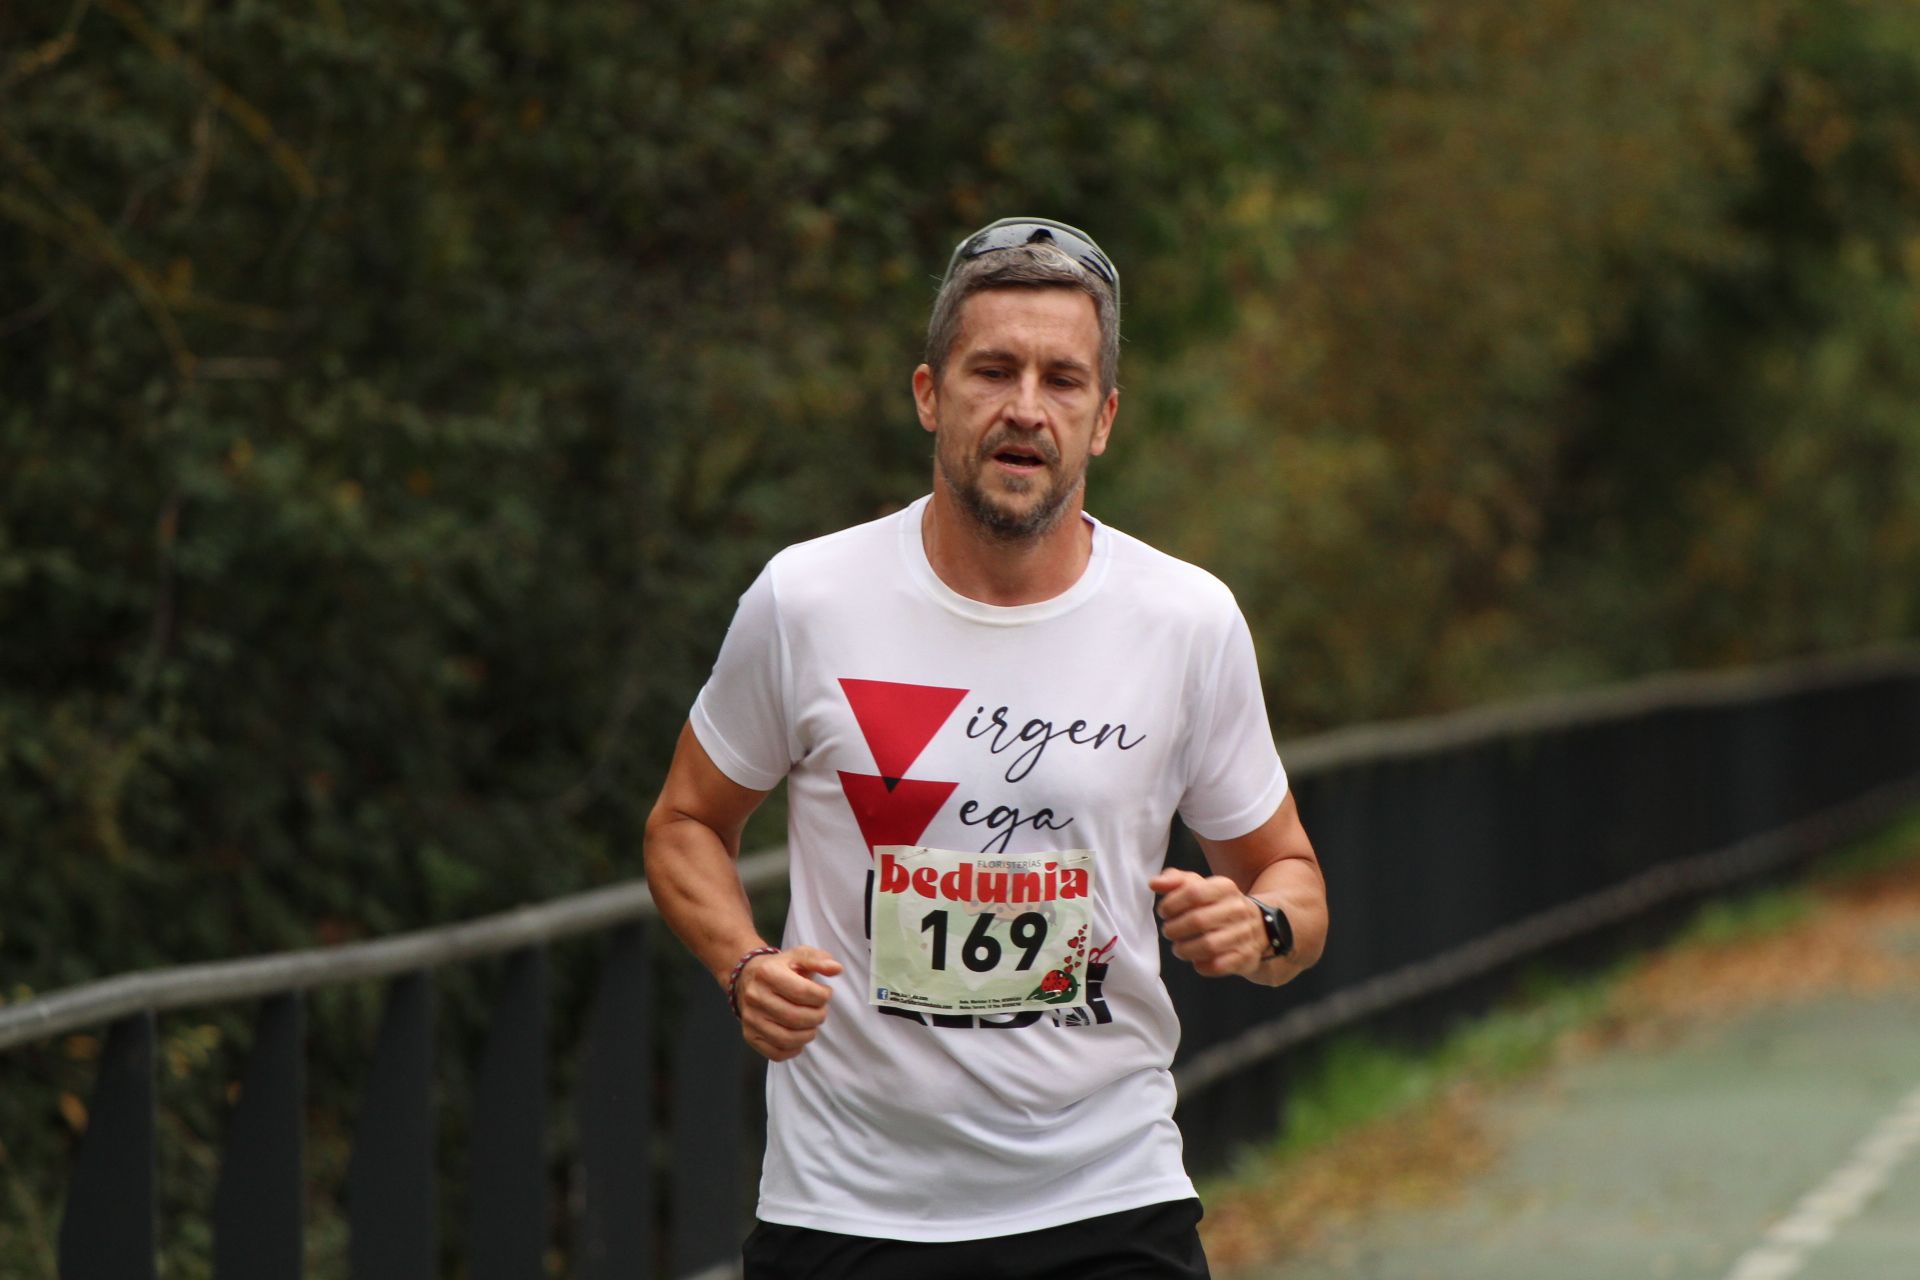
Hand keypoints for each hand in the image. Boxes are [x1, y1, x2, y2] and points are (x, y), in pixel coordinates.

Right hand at [734, 945, 842, 1061]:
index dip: (822, 996)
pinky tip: (799, 1038)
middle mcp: (755, 996)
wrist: (746, 977)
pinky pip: (775, 1053)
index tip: (826, 994)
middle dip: (817, 1017)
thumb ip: (819, 960)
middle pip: (796, 1017)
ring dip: (808, 1035)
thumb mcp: (798, 956)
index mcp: (768, 973)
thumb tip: (837, 968)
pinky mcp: (749, 1035)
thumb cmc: (778, 967)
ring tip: (812, 1024)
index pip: (802, 992)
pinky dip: (793, 1050)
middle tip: (821, 1011)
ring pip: (787, 1038)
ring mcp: (751, 1018)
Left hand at [1149, 868, 1267, 977]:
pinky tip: (1196, 960)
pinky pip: (1218, 965)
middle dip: (1174, 929)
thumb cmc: (1219, 906)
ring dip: (1185, 949)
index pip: (1193, 892)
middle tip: (1168, 932)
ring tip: (1178, 948)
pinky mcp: (1245, 957)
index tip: (1164, 912)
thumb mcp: (1201, 886)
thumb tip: (1154, 883)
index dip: (1171, 904)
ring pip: (1208, 945)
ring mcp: (1244, 934)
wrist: (1261, 927)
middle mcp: (1238, 909)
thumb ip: (1176, 880)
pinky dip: (1201, 965)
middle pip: (1198, 921)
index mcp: (1225, 887)